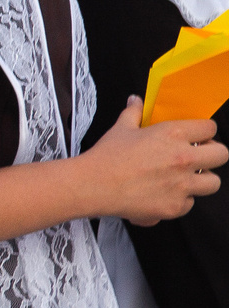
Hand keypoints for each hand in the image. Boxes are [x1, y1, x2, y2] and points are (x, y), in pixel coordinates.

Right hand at [84, 99, 226, 225]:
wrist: (92, 185)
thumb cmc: (106, 156)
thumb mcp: (120, 128)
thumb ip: (134, 113)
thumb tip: (136, 100)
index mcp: (172, 134)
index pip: (209, 128)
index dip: (204, 131)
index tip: (197, 136)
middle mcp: (183, 159)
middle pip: (222, 154)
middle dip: (213, 154)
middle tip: (198, 157)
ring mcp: (182, 185)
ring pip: (213, 182)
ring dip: (201, 180)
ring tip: (184, 179)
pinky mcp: (175, 206)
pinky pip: (190, 203)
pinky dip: (180, 200)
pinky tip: (164, 195)